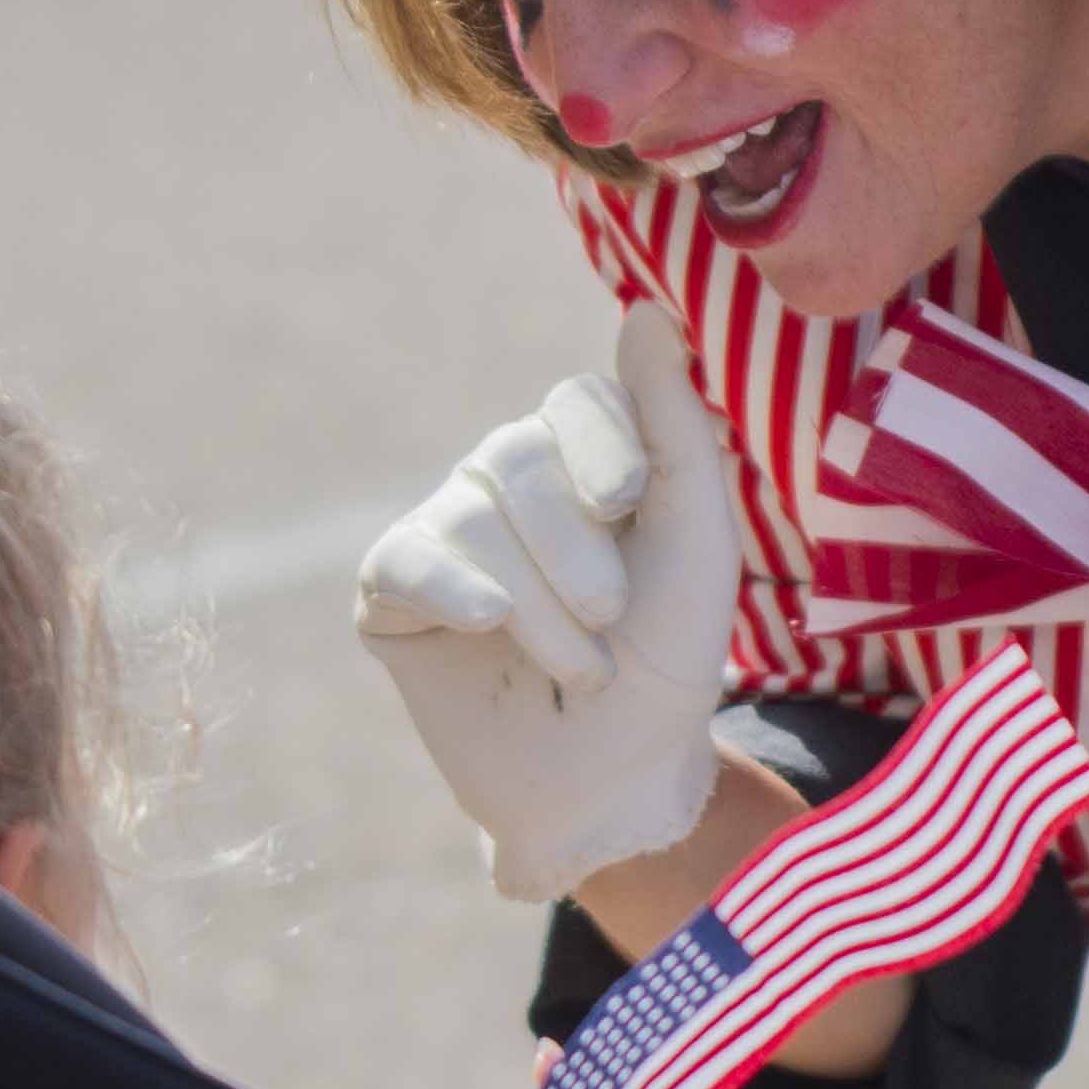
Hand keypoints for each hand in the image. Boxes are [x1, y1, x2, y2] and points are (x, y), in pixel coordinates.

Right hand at [359, 303, 739, 903]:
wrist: (618, 778)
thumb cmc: (670, 658)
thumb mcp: (697, 542)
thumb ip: (677, 427)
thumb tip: (649, 309)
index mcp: (587, 455)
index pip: (577, 402)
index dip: (603, 450)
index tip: (631, 506)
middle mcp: (509, 479)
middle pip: (518, 457)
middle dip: (578, 552)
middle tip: (611, 626)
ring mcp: (445, 531)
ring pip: (470, 516)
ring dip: (539, 604)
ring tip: (582, 667)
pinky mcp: (391, 593)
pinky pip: (403, 560)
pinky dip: (451, 589)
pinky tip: (487, 623)